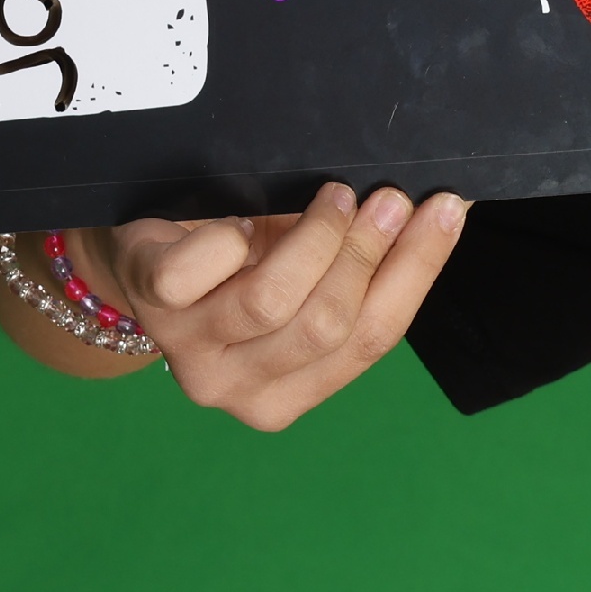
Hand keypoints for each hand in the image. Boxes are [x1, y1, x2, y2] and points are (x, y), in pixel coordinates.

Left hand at [85, 184, 469, 431]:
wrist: (144, 263)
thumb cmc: (239, 267)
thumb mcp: (301, 281)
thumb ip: (357, 267)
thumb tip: (441, 211)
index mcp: (290, 395)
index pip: (372, 340)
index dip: (416, 271)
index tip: (445, 211)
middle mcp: (240, 390)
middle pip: (328, 326)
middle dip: (369, 252)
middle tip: (388, 196)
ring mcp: (190, 353)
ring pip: (272, 303)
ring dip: (316, 240)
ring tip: (337, 196)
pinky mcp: (153, 305)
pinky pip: (198, 273)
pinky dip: (230, 241)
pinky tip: (246, 222)